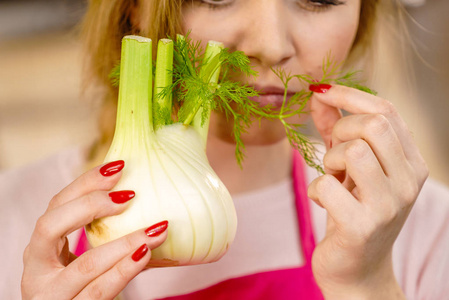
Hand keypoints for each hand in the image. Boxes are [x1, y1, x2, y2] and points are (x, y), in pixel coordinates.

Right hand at [21, 161, 167, 299]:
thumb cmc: (85, 286)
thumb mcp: (84, 258)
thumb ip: (102, 234)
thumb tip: (142, 193)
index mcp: (40, 247)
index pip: (55, 205)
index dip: (84, 183)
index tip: (118, 167)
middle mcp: (36, 269)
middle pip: (51, 226)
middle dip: (90, 205)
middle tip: (130, 195)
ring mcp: (51, 295)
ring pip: (86, 264)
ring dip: (125, 243)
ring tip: (155, 229)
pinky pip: (100, 290)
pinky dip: (125, 270)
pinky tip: (145, 254)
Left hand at [308, 84, 427, 298]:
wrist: (356, 268)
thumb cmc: (352, 210)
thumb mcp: (348, 166)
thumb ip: (335, 129)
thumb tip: (319, 95)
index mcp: (412, 162)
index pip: (387, 111)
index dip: (349, 95)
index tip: (320, 90)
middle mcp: (409, 182)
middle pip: (374, 125)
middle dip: (341, 130)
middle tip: (333, 154)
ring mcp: (389, 206)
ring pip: (353, 151)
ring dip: (329, 161)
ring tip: (332, 178)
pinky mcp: (362, 227)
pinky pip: (327, 186)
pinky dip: (316, 189)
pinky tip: (324, 201)